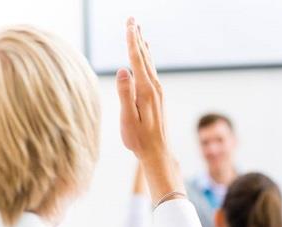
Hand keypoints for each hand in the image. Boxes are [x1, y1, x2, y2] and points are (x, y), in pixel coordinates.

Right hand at [117, 17, 183, 203]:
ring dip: (142, 46)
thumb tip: (123, 70)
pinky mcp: (157, 96)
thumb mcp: (128, 119)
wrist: (158, 152)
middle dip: (136, 37)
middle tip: (132, 19)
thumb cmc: (139, 139)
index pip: (136, 59)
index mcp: (145, 90)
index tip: (129, 24)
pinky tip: (145, 57)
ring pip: (148, 63)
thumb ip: (125, 94)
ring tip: (138, 32)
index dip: (131, 41)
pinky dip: (146, 59)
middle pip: (144, 57)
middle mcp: (154, 87)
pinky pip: (151, 71)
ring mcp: (157, 92)